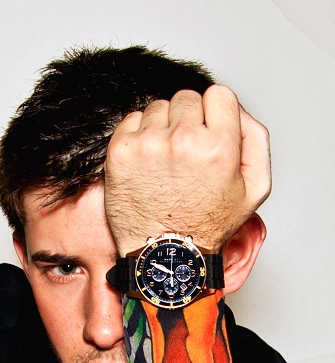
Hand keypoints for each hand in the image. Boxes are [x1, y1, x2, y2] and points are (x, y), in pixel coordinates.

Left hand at [104, 85, 270, 254]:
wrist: (164, 254)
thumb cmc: (207, 225)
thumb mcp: (254, 189)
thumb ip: (255, 139)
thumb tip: (235, 108)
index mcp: (218, 147)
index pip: (218, 94)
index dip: (214, 115)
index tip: (208, 136)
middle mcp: (182, 140)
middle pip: (187, 98)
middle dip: (188, 121)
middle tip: (185, 157)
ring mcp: (148, 144)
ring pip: (158, 108)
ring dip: (162, 128)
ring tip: (165, 164)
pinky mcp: (121, 151)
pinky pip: (132, 120)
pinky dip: (139, 136)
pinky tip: (146, 164)